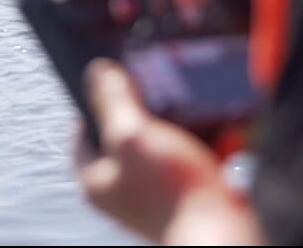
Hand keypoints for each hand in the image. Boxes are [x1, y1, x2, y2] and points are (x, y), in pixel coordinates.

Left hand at [74, 60, 262, 245]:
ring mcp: (153, 196)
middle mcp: (122, 191)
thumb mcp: (132, 134)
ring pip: (157, 145)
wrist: (221, 233)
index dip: (93, 103)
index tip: (111, 80)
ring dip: (171, 124)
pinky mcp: (184, 196)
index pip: (81, 133)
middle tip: (153, 88)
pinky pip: (185, 158)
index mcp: (96, 181)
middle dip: (139, 110)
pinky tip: (209, 129)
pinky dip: (196, 141)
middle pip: (122, 137)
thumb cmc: (172, 192)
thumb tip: (96, 71)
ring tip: (184, 106)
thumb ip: (112, 102)